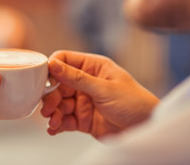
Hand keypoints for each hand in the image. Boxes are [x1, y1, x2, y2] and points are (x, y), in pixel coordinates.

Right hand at [41, 50, 158, 138]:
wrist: (146, 129)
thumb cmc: (134, 103)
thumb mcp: (104, 88)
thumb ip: (77, 78)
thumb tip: (53, 65)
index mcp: (93, 67)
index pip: (65, 60)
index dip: (52, 68)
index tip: (43, 80)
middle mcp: (86, 83)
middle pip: (58, 85)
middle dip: (51, 96)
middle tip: (48, 108)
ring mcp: (83, 101)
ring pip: (59, 104)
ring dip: (53, 112)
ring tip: (53, 121)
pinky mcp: (83, 119)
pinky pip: (65, 120)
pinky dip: (57, 124)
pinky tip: (54, 129)